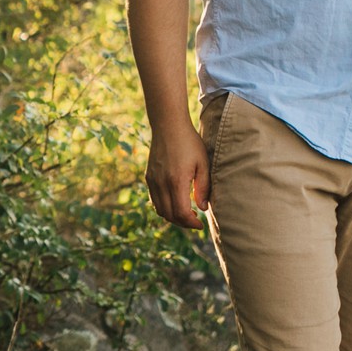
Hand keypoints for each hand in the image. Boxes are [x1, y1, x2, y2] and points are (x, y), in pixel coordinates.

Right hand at [145, 115, 211, 229]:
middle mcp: (161, 183)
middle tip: (195, 222)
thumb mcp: (203, 163)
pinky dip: (164, 207)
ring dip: (173, 217)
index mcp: (176, 180)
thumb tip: (202, 208)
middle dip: (183, 223)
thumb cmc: (190, 143)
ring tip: (186, 214)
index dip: (191, 223)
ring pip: (160, 210)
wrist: (168, 126)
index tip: (200, 224)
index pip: (181, 213)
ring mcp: (152, 181)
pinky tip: (175, 203)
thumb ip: (203, 187)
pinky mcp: (148, 177)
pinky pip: (154, 200)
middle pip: (169, 215)